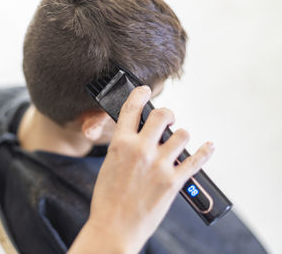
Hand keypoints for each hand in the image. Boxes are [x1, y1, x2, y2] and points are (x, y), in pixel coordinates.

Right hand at [69, 86, 213, 253]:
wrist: (113, 227)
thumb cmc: (107, 199)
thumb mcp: (109, 166)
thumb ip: (125, 148)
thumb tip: (141, 136)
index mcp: (119, 144)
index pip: (131, 108)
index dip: (139, 94)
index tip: (144, 90)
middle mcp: (140, 149)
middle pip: (162, 115)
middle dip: (166, 114)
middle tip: (167, 119)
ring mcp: (159, 165)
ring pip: (182, 135)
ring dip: (181, 137)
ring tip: (177, 143)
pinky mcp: (174, 182)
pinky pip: (197, 160)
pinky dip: (206, 151)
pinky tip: (210, 146)